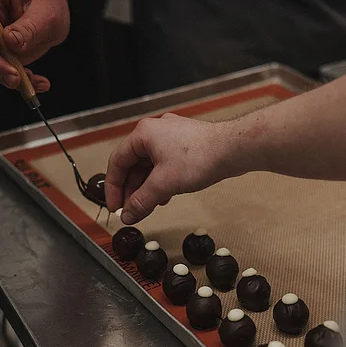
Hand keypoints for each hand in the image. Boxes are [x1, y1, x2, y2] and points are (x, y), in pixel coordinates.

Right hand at [105, 113, 239, 222]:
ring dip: (146, 188)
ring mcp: (171, 137)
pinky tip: (165, 197)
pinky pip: (164, 166)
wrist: (232, 149)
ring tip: (148, 207)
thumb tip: (128, 214)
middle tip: (132, 211)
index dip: (113, 188)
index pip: (117, 162)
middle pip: (133, 165)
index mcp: (143, 134)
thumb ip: (142, 201)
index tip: (115, 207)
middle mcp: (154, 132)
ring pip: (149, 167)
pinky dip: (160, 182)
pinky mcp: (184, 145)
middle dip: (132, 191)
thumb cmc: (200, 157)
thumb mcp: (163, 184)